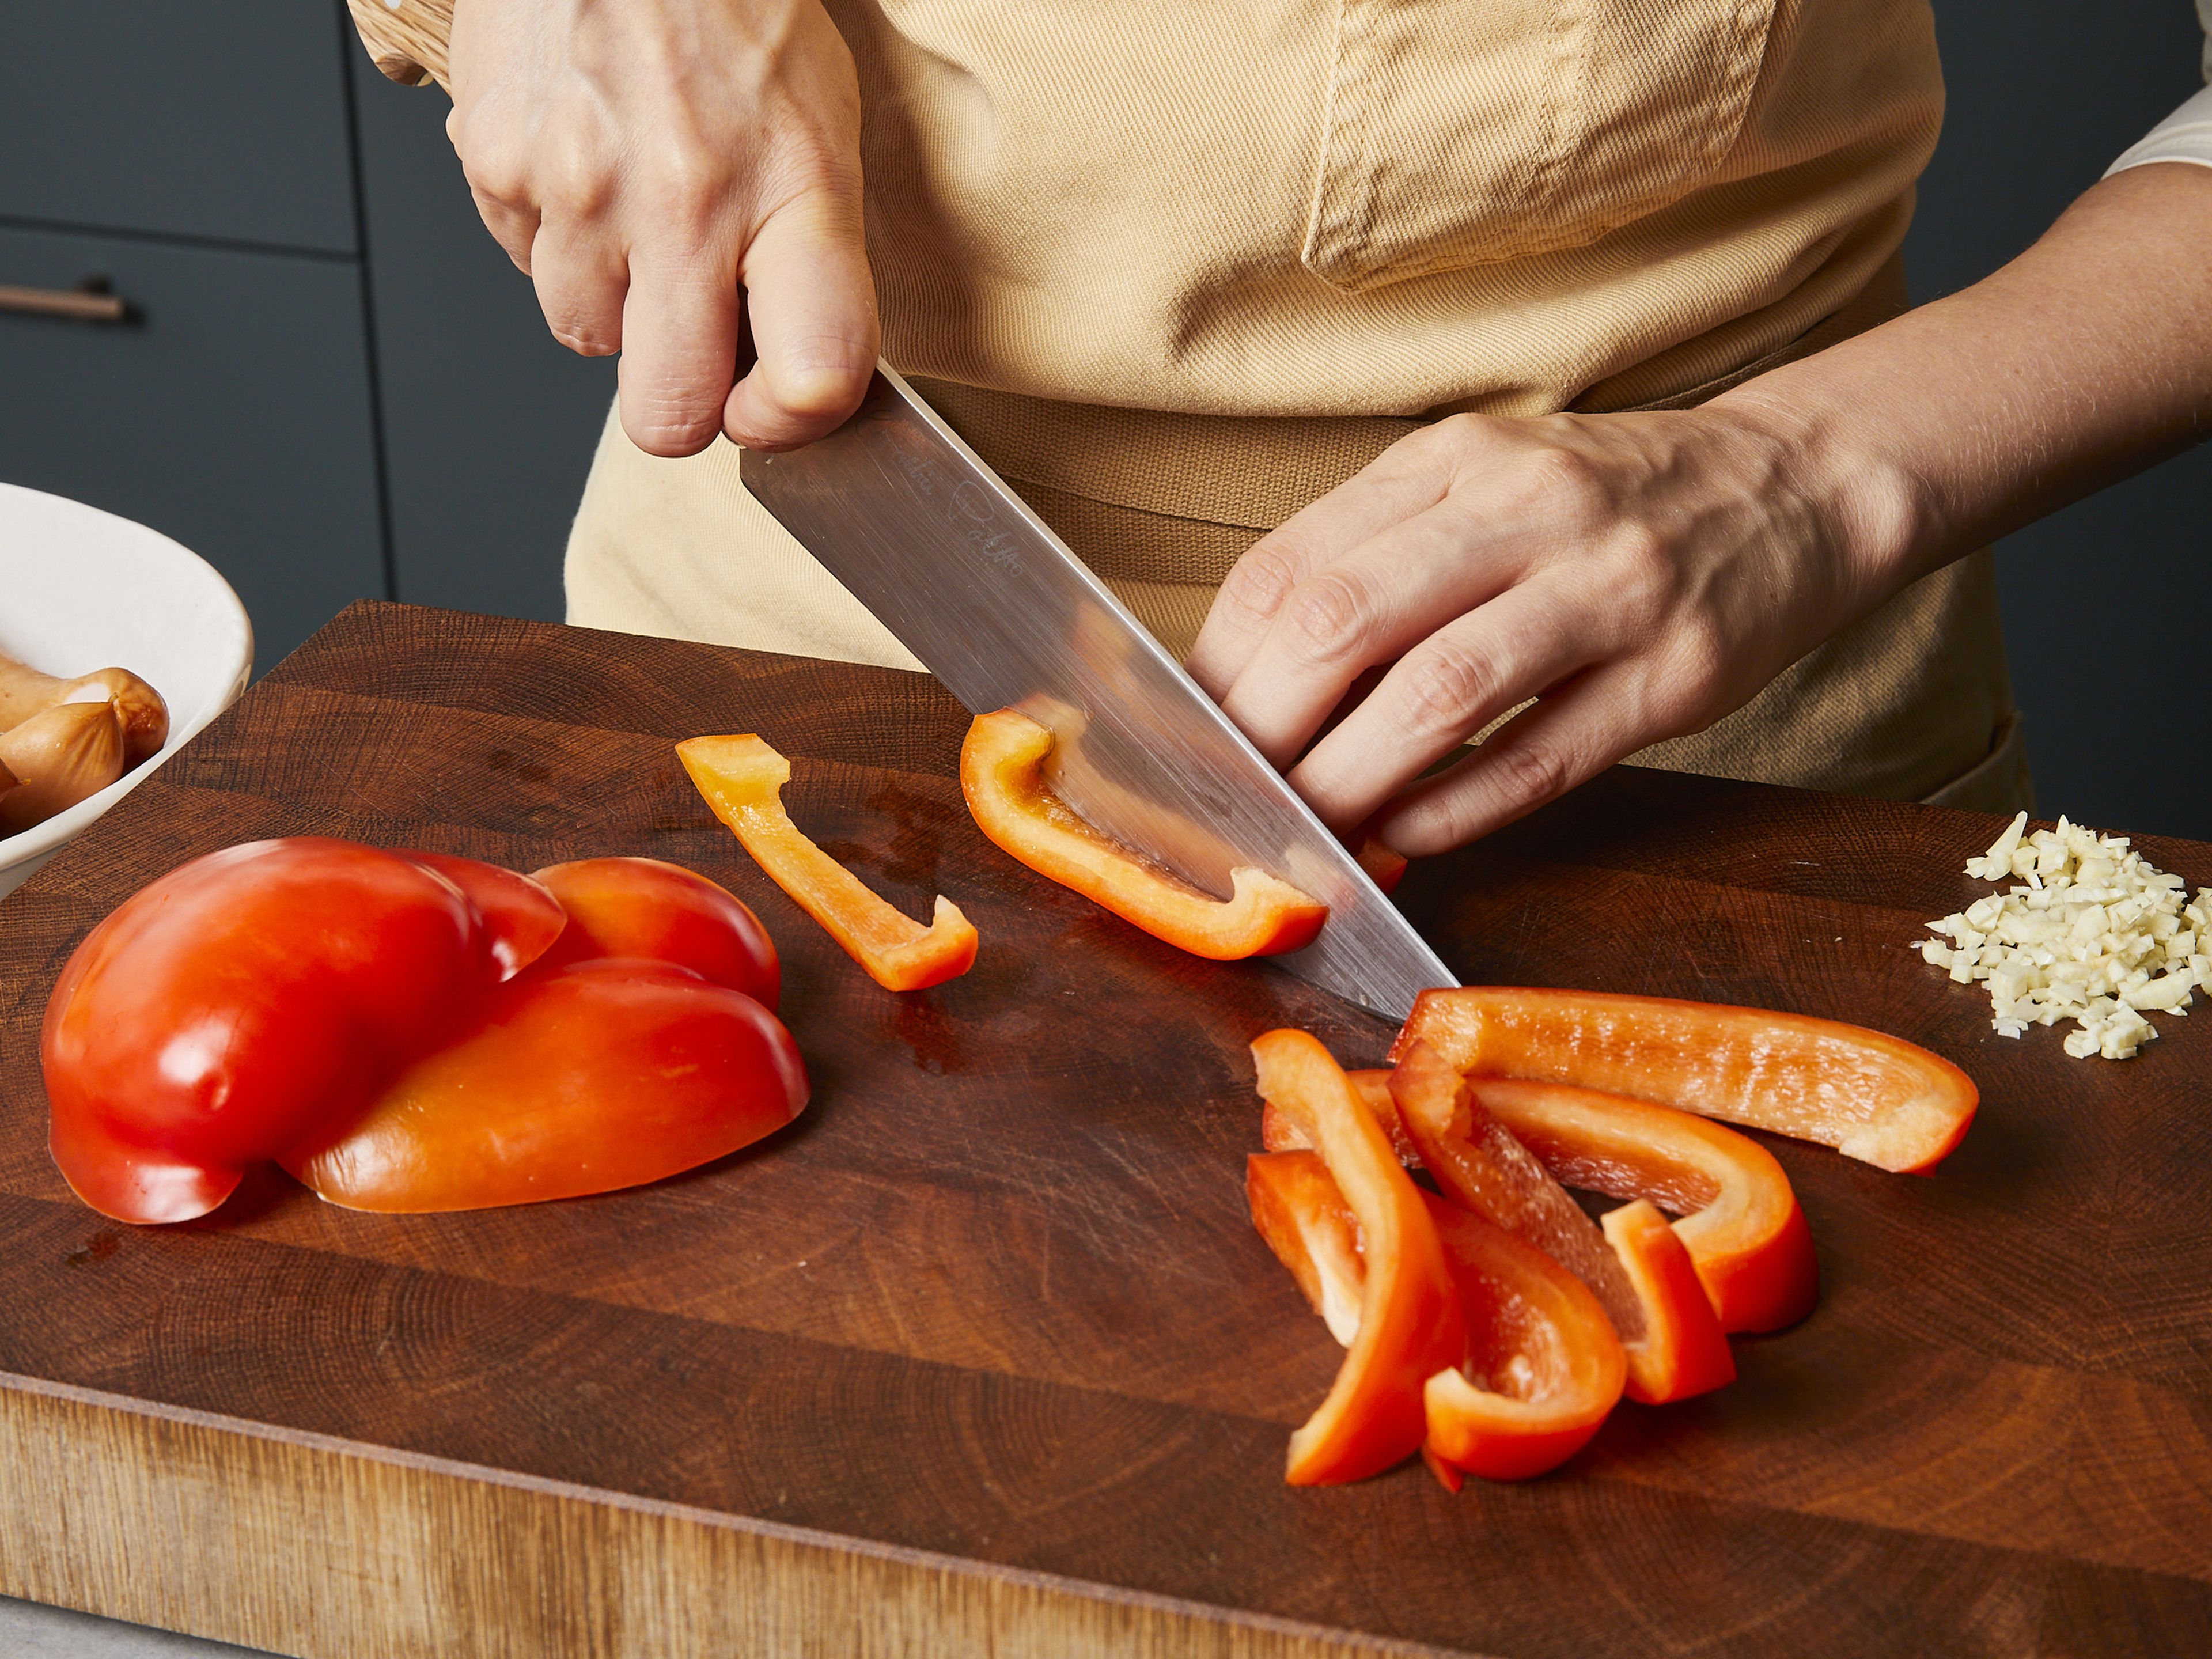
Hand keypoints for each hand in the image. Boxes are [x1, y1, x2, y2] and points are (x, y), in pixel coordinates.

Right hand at [445, 0, 876, 454]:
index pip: (811, 376)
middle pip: (667, 413)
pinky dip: (554, 236)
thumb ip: (808, 261)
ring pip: (585, 338)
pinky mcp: (497, 166)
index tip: (773, 404)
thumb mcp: (819, 129)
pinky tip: (587, 167)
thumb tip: (778, 369)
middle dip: (680, 401)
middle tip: (695, 343)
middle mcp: (681, 203)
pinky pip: (524, 262)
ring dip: (613, 303)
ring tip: (638, 211)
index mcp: (789, 191)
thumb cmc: (734, 14)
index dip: (790, 421)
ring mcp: (578, 190)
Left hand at [1186, 406, 1898, 855]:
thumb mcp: (1479, 487)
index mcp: (1453, 461)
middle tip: (1229, 801)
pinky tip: (1406, 836)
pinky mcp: (1674, 673)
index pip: (1289, 566)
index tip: (1185, 737)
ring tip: (1305, 832)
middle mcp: (1525, 508)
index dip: (1218, 667)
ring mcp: (1608, 589)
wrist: (1796, 484)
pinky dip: (1457, 809)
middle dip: (1263, 730)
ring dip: (1351, 779)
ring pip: (1442, 692)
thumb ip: (1372, 560)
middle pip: (1344, 622)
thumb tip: (1244, 684)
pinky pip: (1542, 758)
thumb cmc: (1605, 505)